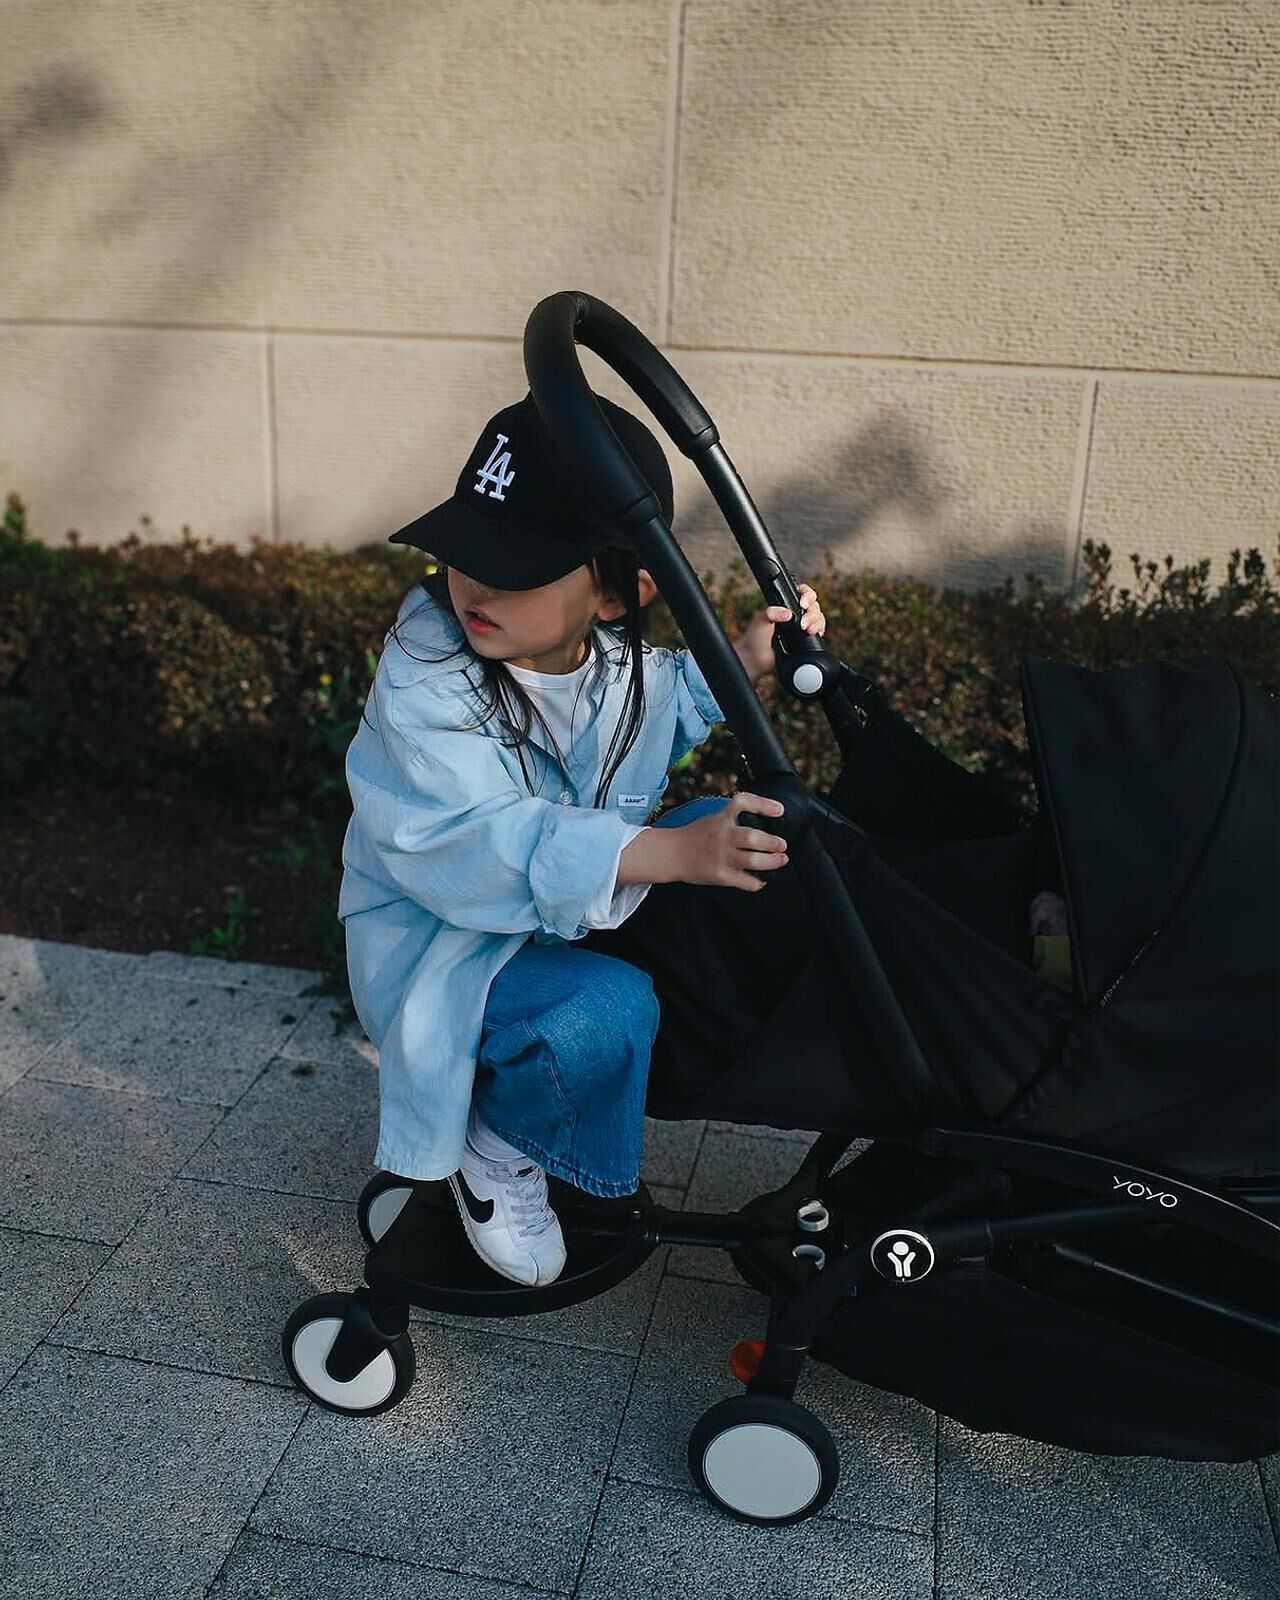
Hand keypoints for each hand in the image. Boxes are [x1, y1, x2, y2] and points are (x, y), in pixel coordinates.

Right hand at [669, 791, 788, 892]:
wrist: (671, 853)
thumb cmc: (694, 837)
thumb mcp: (712, 819)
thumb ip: (733, 819)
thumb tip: (762, 822)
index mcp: (721, 819)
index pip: (742, 802)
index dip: (763, 804)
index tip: (779, 810)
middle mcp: (722, 836)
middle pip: (753, 837)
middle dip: (773, 842)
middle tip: (782, 845)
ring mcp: (721, 856)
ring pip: (753, 860)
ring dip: (772, 861)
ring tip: (781, 859)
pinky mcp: (720, 875)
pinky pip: (746, 881)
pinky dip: (758, 882)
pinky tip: (762, 880)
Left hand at [734, 584, 825, 681]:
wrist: (756, 660)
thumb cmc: (754, 638)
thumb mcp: (760, 621)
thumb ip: (771, 613)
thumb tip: (788, 613)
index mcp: (784, 604)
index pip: (801, 592)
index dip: (807, 594)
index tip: (803, 604)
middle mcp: (795, 614)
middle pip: (813, 605)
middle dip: (812, 613)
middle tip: (803, 623)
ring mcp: (801, 626)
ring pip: (818, 617)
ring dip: (816, 622)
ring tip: (807, 630)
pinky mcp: (806, 639)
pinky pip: (820, 630)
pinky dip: (819, 630)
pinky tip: (812, 634)